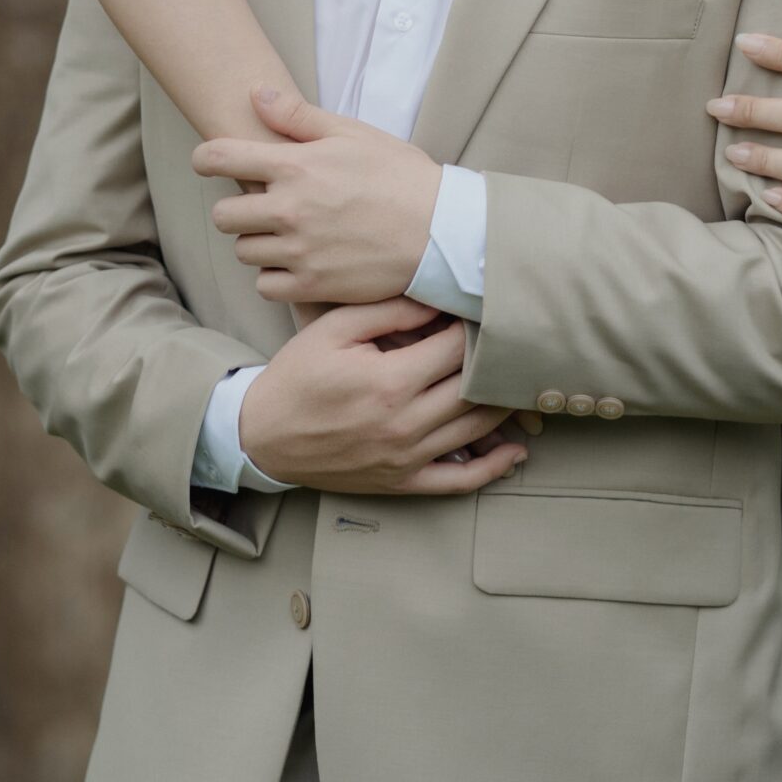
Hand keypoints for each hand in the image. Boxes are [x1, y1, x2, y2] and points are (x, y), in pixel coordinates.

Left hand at [193, 87, 441, 303]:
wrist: (441, 231)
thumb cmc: (400, 176)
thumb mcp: (352, 133)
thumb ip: (298, 117)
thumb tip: (255, 94)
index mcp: (295, 166)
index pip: (219, 158)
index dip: (206, 159)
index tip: (210, 163)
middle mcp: (289, 209)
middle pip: (223, 214)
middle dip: (237, 207)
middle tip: (263, 205)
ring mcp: (298, 250)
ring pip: (243, 251)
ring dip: (257, 242)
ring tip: (287, 234)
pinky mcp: (312, 285)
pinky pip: (264, 285)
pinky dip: (274, 276)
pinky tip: (296, 262)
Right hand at [238, 298, 527, 494]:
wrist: (263, 436)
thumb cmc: (297, 376)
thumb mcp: (333, 329)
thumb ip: (387, 311)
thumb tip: (436, 300)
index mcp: (389, 381)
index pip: (456, 349)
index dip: (476, 326)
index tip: (484, 310)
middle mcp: (404, 423)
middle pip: (474, 388)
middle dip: (496, 362)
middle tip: (513, 341)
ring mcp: (405, 457)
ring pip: (476, 431)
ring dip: (504, 406)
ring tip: (519, 380)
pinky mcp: (402, 481)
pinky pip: (459, 481)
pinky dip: (492, 468)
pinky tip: (514, 451)